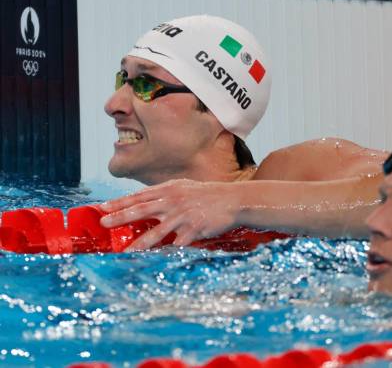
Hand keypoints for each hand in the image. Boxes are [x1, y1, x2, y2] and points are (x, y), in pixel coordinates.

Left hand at [99, 179, 240, 250]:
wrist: (231, 199)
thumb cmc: (206, 194)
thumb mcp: (183, 187)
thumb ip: (163, 194)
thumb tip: (142, 200)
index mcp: (169, 190)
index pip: (139, 196)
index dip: (120, 202)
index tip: (103, 208)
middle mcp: (173, 201)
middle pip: (142, 209)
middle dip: (121, 216)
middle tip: (104, 222)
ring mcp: (184, 215)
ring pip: (157, 231)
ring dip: (140, 243)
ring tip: (126, 251)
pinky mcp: (194, 229)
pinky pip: (178, 244)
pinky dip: (167, 252)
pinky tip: (157, 260)